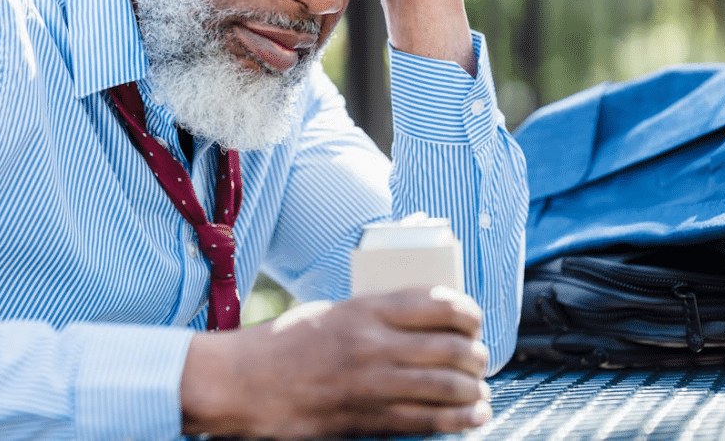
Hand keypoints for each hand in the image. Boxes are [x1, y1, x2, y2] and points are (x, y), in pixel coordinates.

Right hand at [180, 286, 491, 437]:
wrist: (244, 382)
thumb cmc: (285, 343)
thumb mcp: (333, 311)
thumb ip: (376, 315)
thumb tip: (423, 322)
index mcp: (364, 309)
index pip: (437, 304)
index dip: (468, 312)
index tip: (474, 319)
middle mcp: (374, 344)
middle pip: (450, 347)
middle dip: (477, 355)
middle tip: (480, 358)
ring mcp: (372, 384)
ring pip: (447, 386)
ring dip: (474, 389)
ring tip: (479, 390)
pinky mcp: (367, 418)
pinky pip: (427, 420)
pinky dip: (459, 419)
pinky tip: (473, 416)